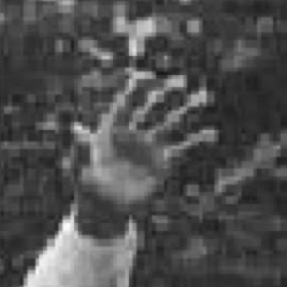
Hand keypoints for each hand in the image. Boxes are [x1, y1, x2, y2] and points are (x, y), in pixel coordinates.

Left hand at [71, 71, 218, 236]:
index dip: (134, 90)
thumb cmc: (89, 190)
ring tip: (202, 98)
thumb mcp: (81, 170)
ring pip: (170, 125)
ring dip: (186, 112)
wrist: (105, 211)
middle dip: (166, 95)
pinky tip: (210, 134)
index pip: (125, 104)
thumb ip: (80, 150)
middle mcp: (134, 135)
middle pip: (152, 109)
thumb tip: (76, 131)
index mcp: (113, 131)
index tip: (144, 75)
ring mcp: (149, 149)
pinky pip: (181, 150)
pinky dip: (195, 142)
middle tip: (181, 81)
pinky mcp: (162, 165)